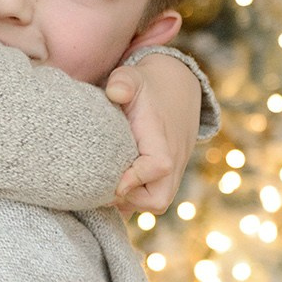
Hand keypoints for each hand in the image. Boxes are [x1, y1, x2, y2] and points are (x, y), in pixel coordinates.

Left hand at [107, 53, 201, 214]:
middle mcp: (173, 161)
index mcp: (162, 139)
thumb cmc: (147, 87)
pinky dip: (133, 200)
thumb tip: (114, 91)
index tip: (109, 178)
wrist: (176, 88)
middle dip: (130, 199)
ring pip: (155, 203)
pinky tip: (111, 186)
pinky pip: (151, 199)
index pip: (158, 167)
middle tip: (105, 185)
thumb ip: (122, 82)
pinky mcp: (166, 176)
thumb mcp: (133, 77)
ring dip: (131, 201)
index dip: (133, 178)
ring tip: (106, 185)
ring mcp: (172, 171)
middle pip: (158, 199)